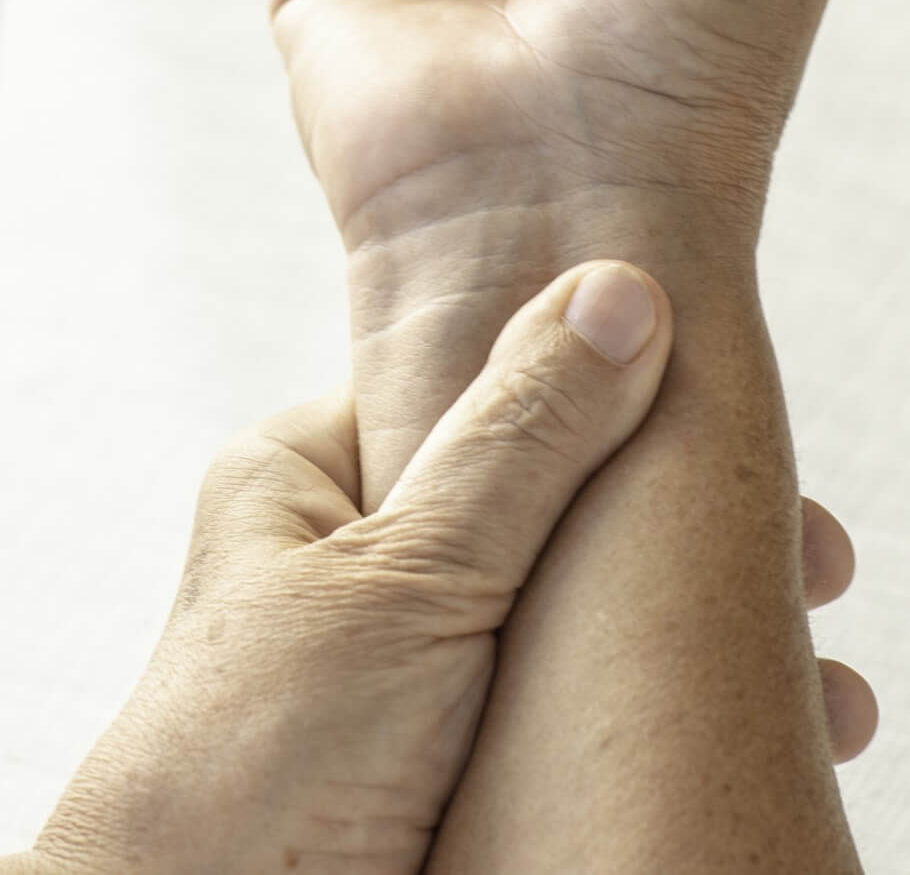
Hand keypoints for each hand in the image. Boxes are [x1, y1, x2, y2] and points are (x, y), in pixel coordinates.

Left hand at [25, 265, 870, 874]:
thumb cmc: (252, 764)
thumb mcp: (403, 578)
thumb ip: (515, 443)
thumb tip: (614, 296)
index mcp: (308, 475)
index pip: (481, 402)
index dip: (615, 414)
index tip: (741, 447)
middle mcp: (350, 555)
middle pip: (538, 514)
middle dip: (665, 542)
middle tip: (808, 572)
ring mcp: (397, 660)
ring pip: (561, 617)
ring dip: (676, 638)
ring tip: (809, 675)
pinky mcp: (438, 753)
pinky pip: (558, 710)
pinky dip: (646, 716)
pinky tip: (744, 728)